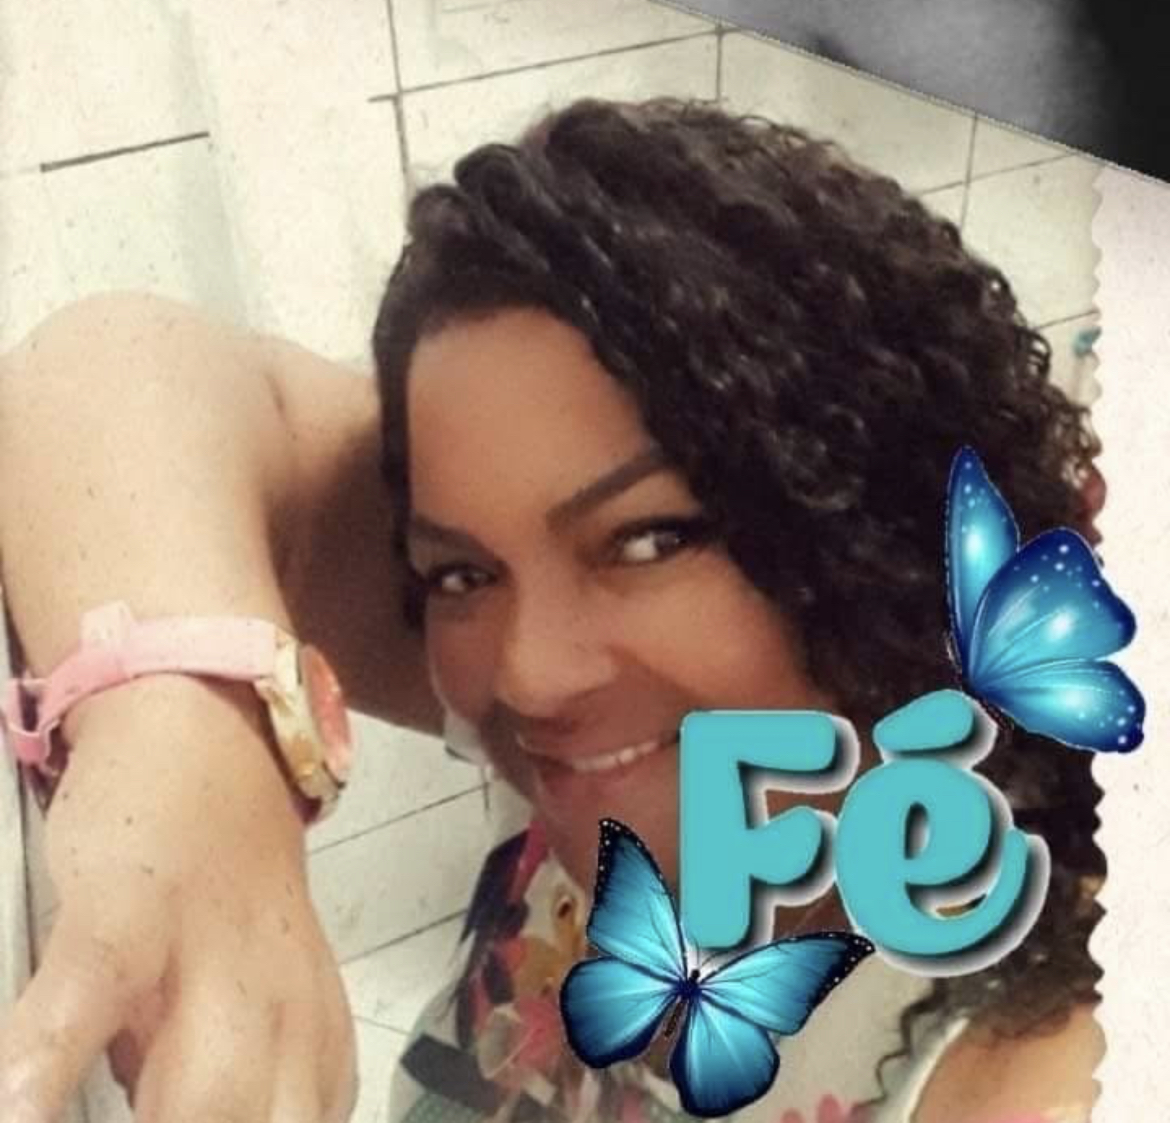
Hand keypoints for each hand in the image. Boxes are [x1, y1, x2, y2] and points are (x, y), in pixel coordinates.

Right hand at [0, 687, 357, 1122]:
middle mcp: (280, 1012)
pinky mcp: (129, 909)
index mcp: (314, 1049)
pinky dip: (43, 1065)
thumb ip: (239, 1098)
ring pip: (199, 1095)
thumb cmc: (225, 900)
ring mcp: (208, 957)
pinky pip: (87, 999)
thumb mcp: (253, 1008)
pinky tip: (14, 1107)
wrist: (211, 744)